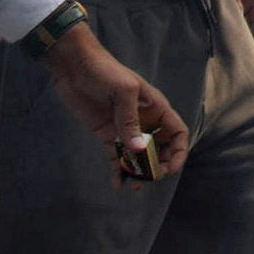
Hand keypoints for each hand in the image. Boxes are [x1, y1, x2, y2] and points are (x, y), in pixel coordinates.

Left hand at [43, 23, 193, 187]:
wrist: (75, 68)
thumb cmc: (106, 72)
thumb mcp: (124, 91)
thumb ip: (130, 121)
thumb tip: (138, 150)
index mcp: (156, 108)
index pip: (176, 132)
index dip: (178, 151)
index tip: (170, 168)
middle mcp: (144, 121)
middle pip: (160, 148)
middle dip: (158, 165)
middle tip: (148, 177)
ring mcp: (125, 129)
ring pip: (138, 156)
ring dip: (138, 172)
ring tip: (133, 186)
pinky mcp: (107, 134)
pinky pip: (117, 156)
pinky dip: (118, 170)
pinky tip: (116, 183)